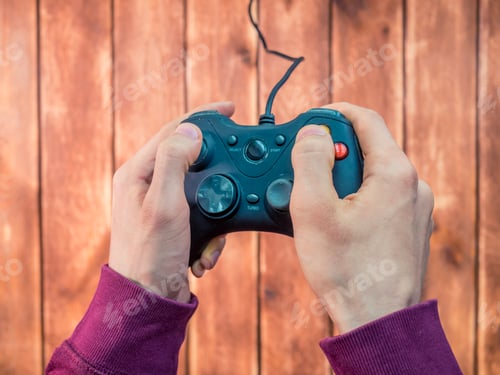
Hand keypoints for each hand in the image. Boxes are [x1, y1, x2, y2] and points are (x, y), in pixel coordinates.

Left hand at [108, 102, 233, 302]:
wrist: (150, 300)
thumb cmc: (150, 254)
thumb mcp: (164, 203)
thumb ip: (174, 162)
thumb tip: (191, 131)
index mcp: (137, 172)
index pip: (172, 130)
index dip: (202, 116)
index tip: (229, 108)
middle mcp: (147, 184)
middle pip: (189, 157)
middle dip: (217, 165)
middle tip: (239, 161)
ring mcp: (161, 204)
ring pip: (200, 187)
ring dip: (217, 208)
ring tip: (216, 236)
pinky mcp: (174, 222)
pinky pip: (202, 213)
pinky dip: (212, 230)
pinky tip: (207, 251)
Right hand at [290, 102, 433, 332]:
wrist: (377, 321)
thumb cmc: (348, 271)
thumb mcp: (313, 210)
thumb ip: (309, 162)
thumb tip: (313, 134)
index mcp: (394, 173)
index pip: (366, 119)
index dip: (333, 113)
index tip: (310, 121)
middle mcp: (412, 187)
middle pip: (367, 148)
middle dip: (332, 154)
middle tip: (304, 174)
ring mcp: (414, 209)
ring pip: (370, 175)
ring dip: (341, 180)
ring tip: (317, 205)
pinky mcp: (408, 227)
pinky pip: (378, 198)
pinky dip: (354, 199)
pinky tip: (335, 222)